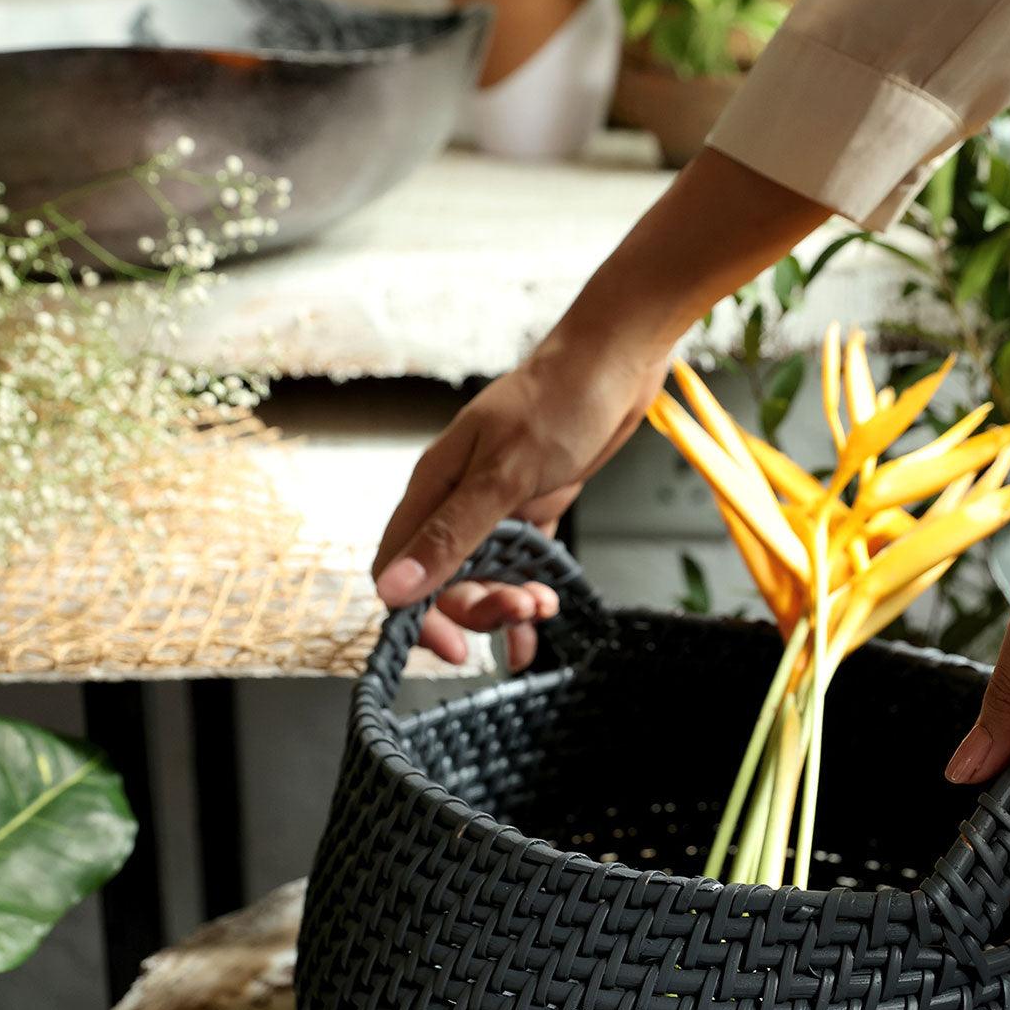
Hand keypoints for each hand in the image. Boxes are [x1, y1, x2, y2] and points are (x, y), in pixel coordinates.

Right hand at [373, 330, 666, 669]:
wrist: (618, 362)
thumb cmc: (560, 403)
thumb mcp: (503, 476)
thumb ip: (450, 536)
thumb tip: (392, 589)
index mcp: (433, 487)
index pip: (398, 566)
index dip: (416, 613)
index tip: (453, 647)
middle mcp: (456, 500)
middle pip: (444, 581)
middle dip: (478, 608)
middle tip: (521, 611)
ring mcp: (495, 506)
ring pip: (485, 576)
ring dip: (509, 603)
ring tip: (545, 607)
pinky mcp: (533, 509)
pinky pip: (521, 566)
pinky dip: (529, 593)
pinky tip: (544, 617)